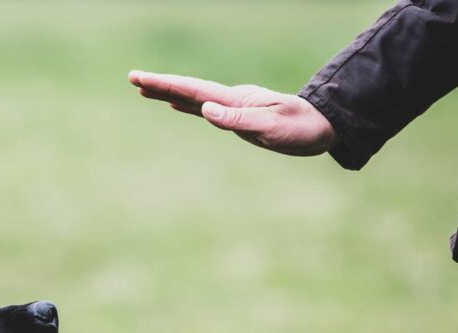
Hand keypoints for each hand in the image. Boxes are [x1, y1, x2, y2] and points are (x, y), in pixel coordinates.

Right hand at [128, 70, 335, 156]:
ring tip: (145, 89)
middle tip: (133, 78)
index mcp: (235, 101)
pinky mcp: (239, 116)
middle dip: (160, 84)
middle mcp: (231, 100)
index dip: (165, 84)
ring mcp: (234, 107)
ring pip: (193, 97)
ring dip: (169, 93)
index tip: (140, 78)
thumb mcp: (270, 128)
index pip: (192, 91)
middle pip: (188, 90)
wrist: (325, 126)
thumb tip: (205, 110)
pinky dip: (186, 104)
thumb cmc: (301, 129)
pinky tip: (176, 105)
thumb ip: (237, 120)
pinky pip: (204, 107)